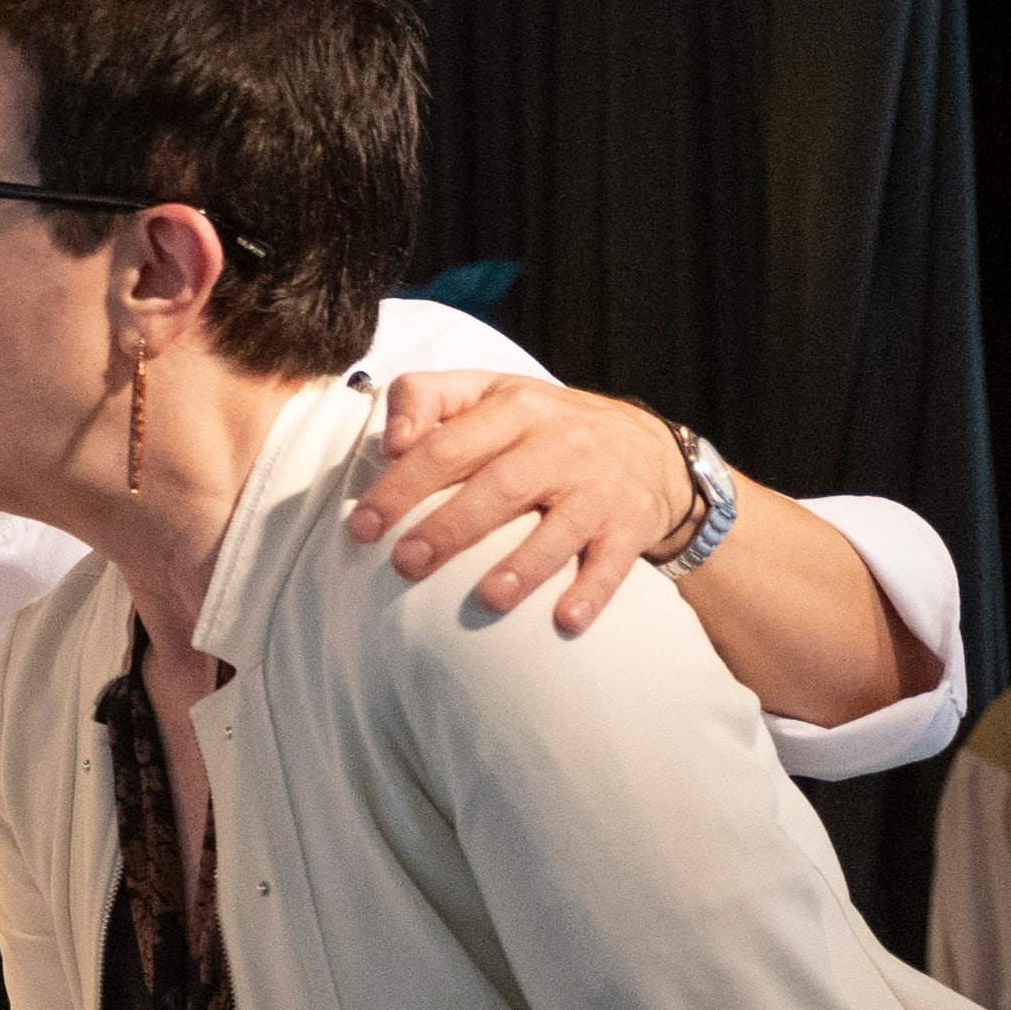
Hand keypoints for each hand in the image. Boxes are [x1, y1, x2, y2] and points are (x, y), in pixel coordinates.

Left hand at [352, 372, 695, 631]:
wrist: (648, 446)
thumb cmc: (543, 423)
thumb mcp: (488, 390)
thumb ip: (427, 398)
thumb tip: (390, 441)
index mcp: (513, 411)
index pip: (446, 446)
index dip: (400, 486)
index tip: (362, 527)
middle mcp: (557, 445)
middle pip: (498, 487)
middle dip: (450, 528)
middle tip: (406, 565)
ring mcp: (596, 488)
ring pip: (558, 527)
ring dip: (523, 565)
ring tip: (488, 598)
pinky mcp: (627, 525)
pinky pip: (612, 561)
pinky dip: (591, 591)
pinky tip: (566, 619)